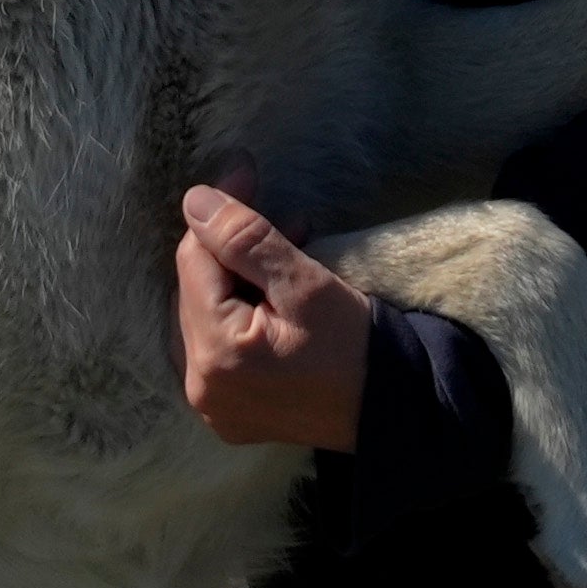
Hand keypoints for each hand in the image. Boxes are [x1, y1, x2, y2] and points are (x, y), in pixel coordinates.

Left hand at [174, 184, 369, 451]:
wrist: (393, 408)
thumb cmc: (355, 345)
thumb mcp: (306, 283)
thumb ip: (246, 240)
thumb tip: (195, 200)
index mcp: (215, 354)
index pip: (194, 262)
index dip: (217, 214)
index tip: (245, 174)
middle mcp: (200, 387)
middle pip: (193, 291)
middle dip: (229, 249)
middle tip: (282, 224)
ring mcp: (211, 405)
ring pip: (201, 316)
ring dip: (234, 280)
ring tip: (283, 257)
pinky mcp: (227, 413)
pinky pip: (214, 348)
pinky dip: (235, 315)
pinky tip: (269, 299)